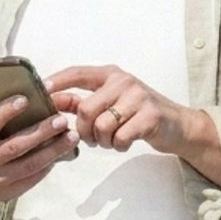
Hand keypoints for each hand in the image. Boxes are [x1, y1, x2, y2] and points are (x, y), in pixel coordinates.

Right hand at [0, 92, 79, 219]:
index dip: (6, 111)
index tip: (25, 99)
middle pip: (14, 146)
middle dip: (40, 132)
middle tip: (61, 119)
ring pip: (29, 165)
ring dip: (53, 151)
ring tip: (72, 136)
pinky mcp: (10, 191)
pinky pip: (32, 177)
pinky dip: (49, 165)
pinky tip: (64, 153)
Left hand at [45, 65, 220, 187]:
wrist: (177, 125)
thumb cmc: (138, 114)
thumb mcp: (112, 102)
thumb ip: (84, 101)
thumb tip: (54, 102)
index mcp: (111, 74)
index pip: (78, 73)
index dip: (58, 82)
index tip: (42, 92)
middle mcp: (123, 81)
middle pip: (86, 109)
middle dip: (84, 131)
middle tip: (93, 139)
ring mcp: (138, 97)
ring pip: (102, 126)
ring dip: (102, 141)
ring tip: (111, 141)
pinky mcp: (150, 116)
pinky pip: (120, 137)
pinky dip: (118, 146)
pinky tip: (125, 143)